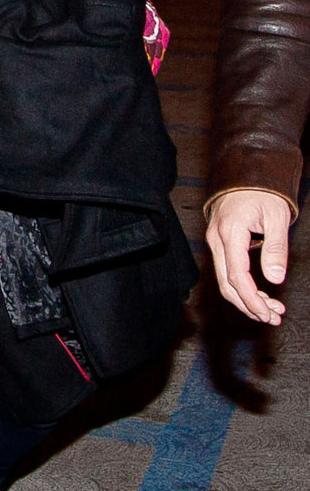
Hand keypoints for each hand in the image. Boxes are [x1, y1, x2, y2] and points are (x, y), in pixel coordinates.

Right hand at [206, 189, 290, 323]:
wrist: (245, 173)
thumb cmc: (262, 191)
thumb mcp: (276, 217)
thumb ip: (276, 248)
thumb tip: (275, 278)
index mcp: (230, 232)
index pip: (237, 276)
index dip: (251, 299)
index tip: (267, 313)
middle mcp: (216, 239)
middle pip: (226, 284)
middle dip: (249, 305)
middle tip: (272, 317)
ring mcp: (215, 241)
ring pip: (225, 280)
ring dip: (246, 299)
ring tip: (270, 310)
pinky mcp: (218, 243)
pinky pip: (226, 270)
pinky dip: (241, 286)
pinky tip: (259, 294)